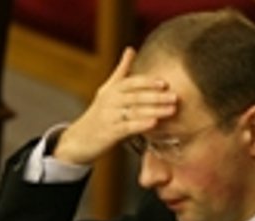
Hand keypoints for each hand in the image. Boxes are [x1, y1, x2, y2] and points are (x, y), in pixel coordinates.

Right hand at [54, 47, 177, 165]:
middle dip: (156, 96)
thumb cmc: (99, 113)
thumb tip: (131, 49)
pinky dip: (141, 125)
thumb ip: (121, 70)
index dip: (147, 82)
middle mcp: (109, 101)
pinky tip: (154, 123)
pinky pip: (127, 128)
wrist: (79, 139)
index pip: (131, 82)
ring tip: (171, 110)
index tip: (165, 83)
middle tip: (175, 96)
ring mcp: (109, 117)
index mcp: (112, 90)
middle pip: (135, 96)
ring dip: (154, 110)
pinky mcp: (109, 133)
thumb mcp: (107, 90)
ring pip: (134, 111)